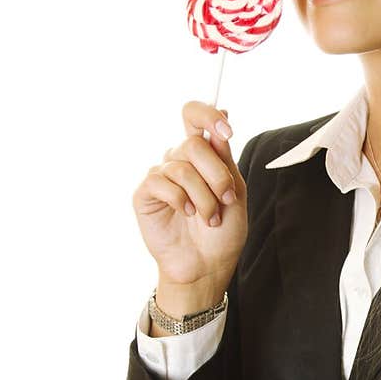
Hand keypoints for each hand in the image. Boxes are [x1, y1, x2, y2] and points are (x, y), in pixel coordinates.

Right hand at [132, 102, 248, 287]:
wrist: (207, 265)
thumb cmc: (223, 232)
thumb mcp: (234, 191)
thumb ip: (224, 157)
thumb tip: (222, 115)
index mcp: (204, 155)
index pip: (195, 116)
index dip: (208, 115)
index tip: (227, 131)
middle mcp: (180, 160)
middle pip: (194, 144)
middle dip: (216, 175)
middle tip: (225, 200)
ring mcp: (161, 175)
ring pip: (182, 167)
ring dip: (203, 197)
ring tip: (209, 218)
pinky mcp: (146, 193)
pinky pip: (161, 182)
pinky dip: (181, 200)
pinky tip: (186, 214)